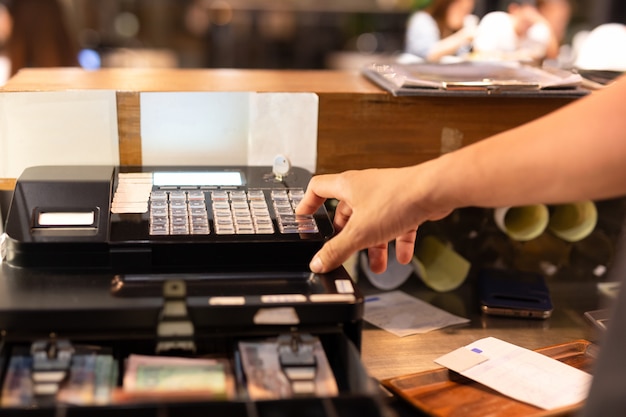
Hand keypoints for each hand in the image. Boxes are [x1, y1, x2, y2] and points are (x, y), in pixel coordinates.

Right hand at [296, 167, 452, 273]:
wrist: (434, 191)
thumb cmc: (398, 199)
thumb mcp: (360, 233)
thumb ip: (337, 250)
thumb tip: (318, 262)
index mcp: (348, 186)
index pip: (318, 188)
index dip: (308, 203)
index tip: (304, 217)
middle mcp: (365, 187)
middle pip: (347, 212)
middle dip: (346, 236)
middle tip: (344, 251)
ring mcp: (386, 195)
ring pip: (373, 222)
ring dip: (374, 245)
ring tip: (377, 265)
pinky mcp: (406, 203)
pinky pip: (397, 225)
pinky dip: (397, 242)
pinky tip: (401, 257)